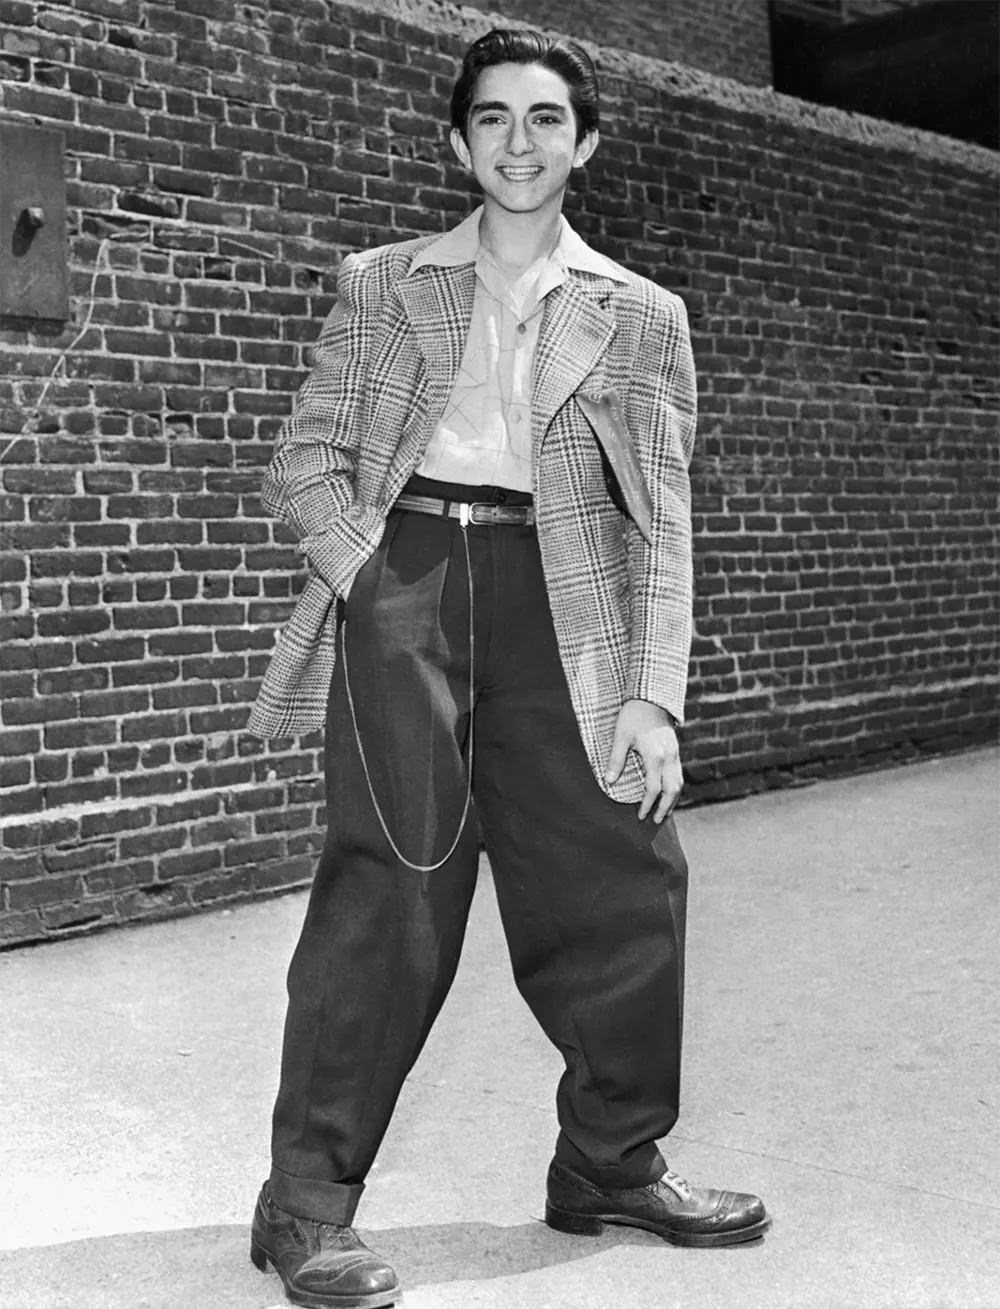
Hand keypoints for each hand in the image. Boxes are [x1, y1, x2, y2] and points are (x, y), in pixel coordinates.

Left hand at [605, 699, 681, 821]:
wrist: (651, 696)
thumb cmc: (633, 715)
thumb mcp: (620, 736)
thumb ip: (616, 760)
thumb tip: (609, 781)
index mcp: (655, 756)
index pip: (653, 788)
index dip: (647, 804)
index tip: (640, 815)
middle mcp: (669, 757)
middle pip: (671, 790)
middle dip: (665, 808)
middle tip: (657, 821)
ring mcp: (675, 753)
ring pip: (679, 783)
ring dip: (672, 800)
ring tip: (665, 812)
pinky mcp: (676, 749)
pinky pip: (679, 774)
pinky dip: (674, 787)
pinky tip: (667, 793)